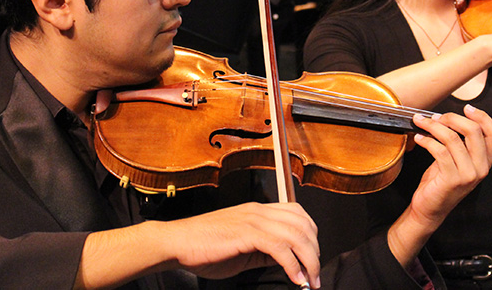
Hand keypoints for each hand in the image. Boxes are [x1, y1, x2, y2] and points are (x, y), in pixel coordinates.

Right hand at [163, 202, 320, 287]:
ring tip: (310, 280)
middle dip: (315, 250)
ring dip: (309, 260)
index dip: (311, 234)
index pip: (297, 213)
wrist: (176, 243)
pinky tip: (295, 279)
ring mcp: (253, 219)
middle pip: (302, 223)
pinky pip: (280, 247)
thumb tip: (287, 261)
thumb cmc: (202, 246)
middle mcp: (258, 211)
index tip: (313, 258)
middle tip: (315, 274)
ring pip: (296, 234)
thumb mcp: (241, 249)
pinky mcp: (246, 233)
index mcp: (257, 211)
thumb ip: (264, 252)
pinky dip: (292, 265)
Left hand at [387, 105, 491, 266]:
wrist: (430, 209)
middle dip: (452, 118)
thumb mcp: (455, 160)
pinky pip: (440, 151)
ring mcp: (468, 175)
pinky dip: (427, 140)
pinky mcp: (452, 179)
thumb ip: (459, 143)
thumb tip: (449, 118)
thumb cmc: (440, 183)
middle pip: (473, 131)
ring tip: (422, 123)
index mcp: (485, 161)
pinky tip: (419, 138)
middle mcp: (481, 168)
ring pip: (453, 138)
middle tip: (436, 116)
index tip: (466, 108)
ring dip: (433, 126)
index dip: (482, 116)